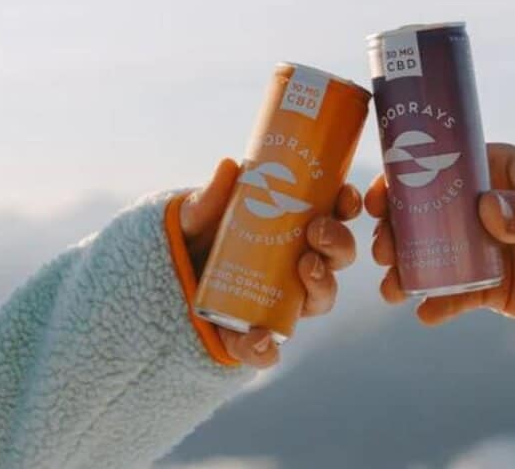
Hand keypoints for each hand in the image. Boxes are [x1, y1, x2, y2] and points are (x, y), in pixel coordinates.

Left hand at [179, 158, 360, 367]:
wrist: (168, 276)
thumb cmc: (197, 236)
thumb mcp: (199, 214)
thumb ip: (210, 198)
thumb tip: (229, 167)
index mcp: (296, 229)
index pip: (334, 216)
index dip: (347, 206)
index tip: (344, 196)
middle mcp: (300, 265)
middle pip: (337, 257)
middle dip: (338, 243)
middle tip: (317, 230)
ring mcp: (284, 301)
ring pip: (321, 298)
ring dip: (322, 284)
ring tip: (305, 268)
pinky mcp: (255, 334)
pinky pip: (271, 348)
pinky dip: (267, 348)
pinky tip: (259, 338)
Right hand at [367, 143, 514, 327]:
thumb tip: (487, 209)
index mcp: (496, 172)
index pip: (440, 167)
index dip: (403, 178)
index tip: (380, 198)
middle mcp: (479, 207)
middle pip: (422, 214)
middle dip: (394, 231)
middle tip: (381, 249)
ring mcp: (479, 247)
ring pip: (430, 255)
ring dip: (405, 269)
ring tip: (392, 288)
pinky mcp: (487, 285)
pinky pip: (453, 294)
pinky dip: (436, 304)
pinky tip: (425, 314)